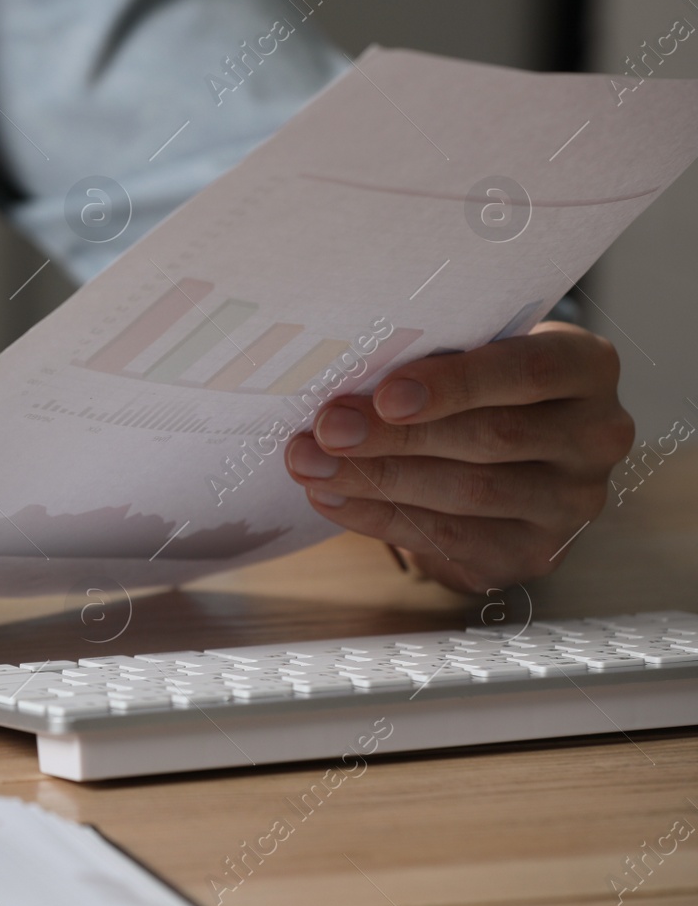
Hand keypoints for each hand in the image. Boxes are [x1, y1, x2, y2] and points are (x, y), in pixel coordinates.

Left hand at [283, 322, 633, 592]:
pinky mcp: (535, 552)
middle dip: (396, 435)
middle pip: (490, 437)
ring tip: (310, 463)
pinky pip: (451, 538)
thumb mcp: (474, 353)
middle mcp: (596, 436)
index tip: (387, 394)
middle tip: (327, 429)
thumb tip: (345, 380)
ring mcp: (572, 502)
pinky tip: (332, 498)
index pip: (529, 371)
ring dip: (376, 478)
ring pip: (467, 492)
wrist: (516, 454)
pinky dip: (380, 517)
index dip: (456, 384)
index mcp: (586, 368)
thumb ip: (434, 360)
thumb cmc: (482, 386)